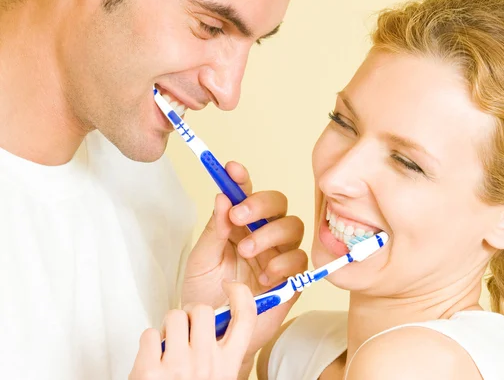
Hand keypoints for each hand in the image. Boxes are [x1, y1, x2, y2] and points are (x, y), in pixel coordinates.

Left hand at [129, 281, 255, 379]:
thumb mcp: (217, 379)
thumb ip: (220, 354)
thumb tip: (218, 322)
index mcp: (228, 366)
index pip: (246, 317)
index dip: (241, 294)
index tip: (231, 287)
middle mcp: (206, 364)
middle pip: (203, 310)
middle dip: (190, 313)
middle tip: (185, 329)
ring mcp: (178, 367)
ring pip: (174, 316)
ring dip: (167, 328)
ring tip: (167, 348)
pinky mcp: (149, 371)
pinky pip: (149, 334)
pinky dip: (148, 343)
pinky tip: (152, 360)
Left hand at [181, 162, 307, 360]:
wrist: (213, 335)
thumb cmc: (205, 296)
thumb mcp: (201, 261)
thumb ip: (214, 231)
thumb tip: (222, 198)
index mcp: (238, 226)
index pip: (245, 194)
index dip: (241, 179)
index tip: (231, 169)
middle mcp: (262, 235)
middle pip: (277, 203)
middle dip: (260, 204)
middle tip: (238, 216)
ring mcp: (278, 255)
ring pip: (292, 226)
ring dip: (270, 234)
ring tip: (247, 253)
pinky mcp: (291, 278)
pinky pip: (300, 259)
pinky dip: (283, 263)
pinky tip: (264, 276)